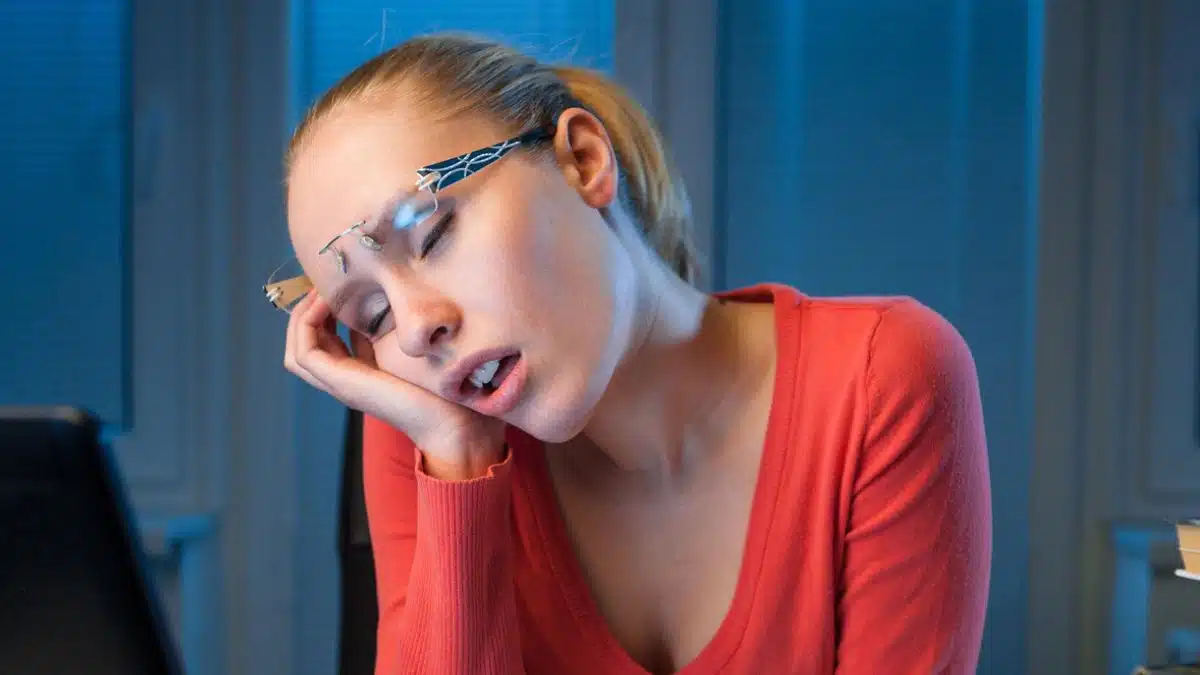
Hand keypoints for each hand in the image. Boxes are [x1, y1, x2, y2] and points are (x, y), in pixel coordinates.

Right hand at [284, 293, 505, 478]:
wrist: (452, 420)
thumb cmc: (441, 387)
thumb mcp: (409, 350)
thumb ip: (391, 335)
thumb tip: (381, 306)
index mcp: (358, 374)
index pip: (322, 343)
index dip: (322, 313)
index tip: (335, 286)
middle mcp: (344, 381)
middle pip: (302, 347)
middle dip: (306, 312)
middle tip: (321, 283)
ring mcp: (340, 384)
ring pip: (297, 352)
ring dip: (302, 317)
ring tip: (319, 291)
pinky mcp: (342, 383)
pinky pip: (305, 353)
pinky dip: (308, 325)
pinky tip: (327, 302)